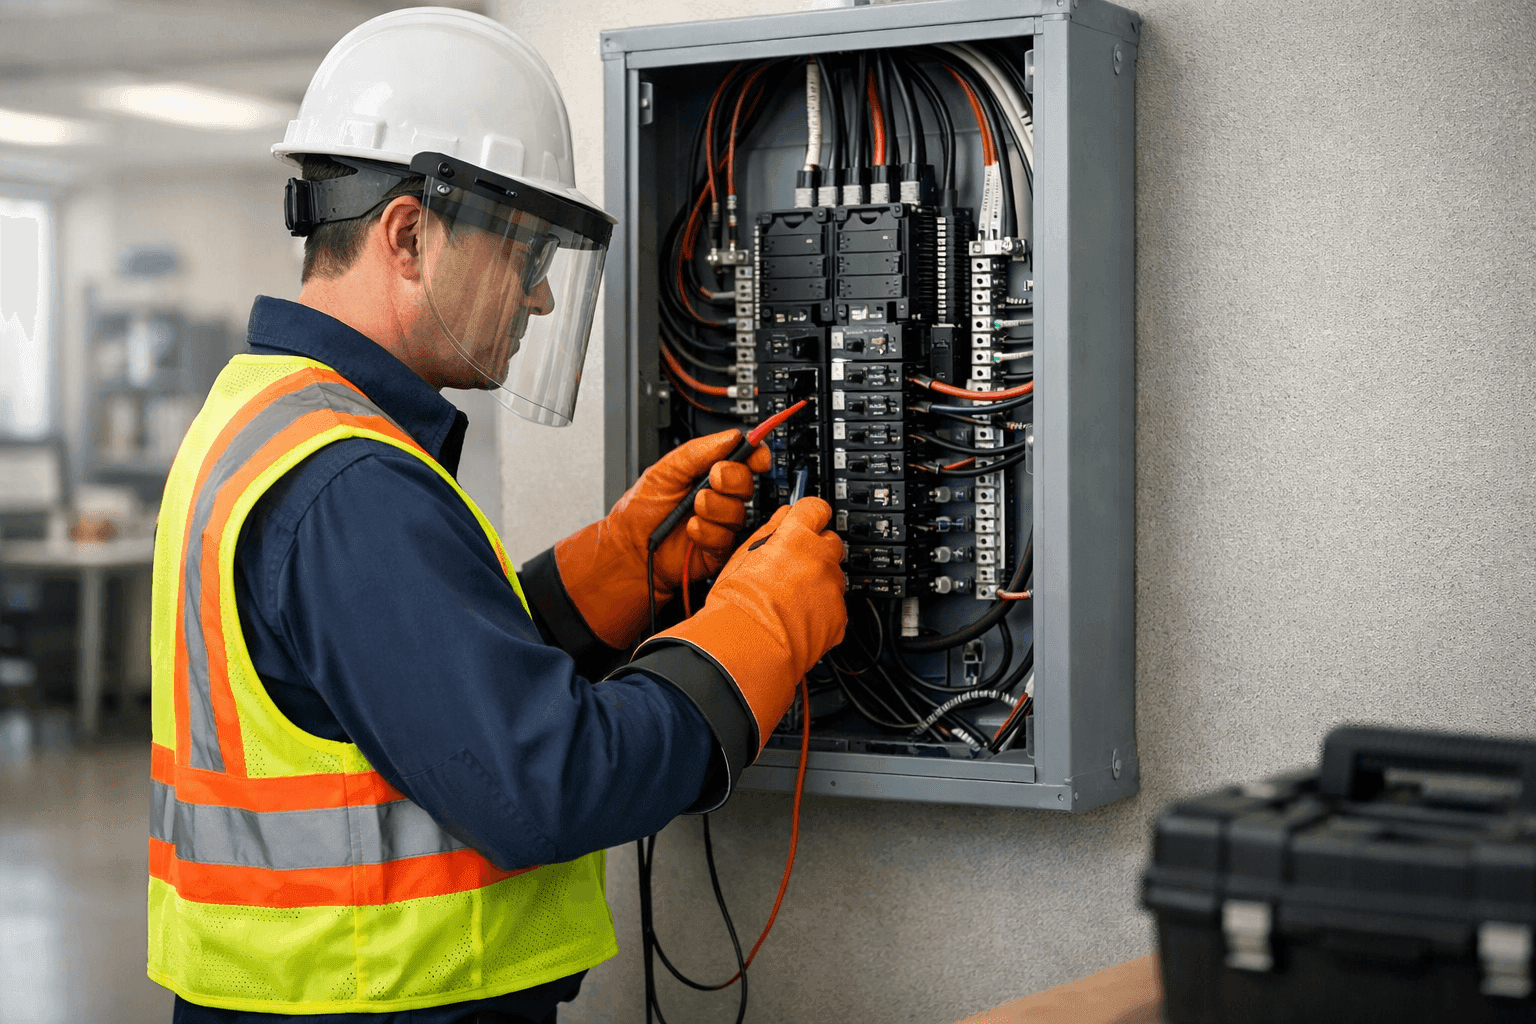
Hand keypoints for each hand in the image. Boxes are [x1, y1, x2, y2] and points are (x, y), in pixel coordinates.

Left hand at [553, 430, 771, 648]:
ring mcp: (720, 523)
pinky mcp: (719, 548)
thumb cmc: (641, 510)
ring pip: (738, 511)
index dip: (756, 456)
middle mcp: (718, 497)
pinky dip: (706, 532)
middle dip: (732, 479)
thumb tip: (731, 436)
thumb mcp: (664, 470)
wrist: (630, 548)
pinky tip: (691, 531)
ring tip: (693, 510)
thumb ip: (697, 451)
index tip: (757, 456)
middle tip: (712, 480)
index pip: (744, 460)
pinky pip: (727, 537)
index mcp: (708, 474)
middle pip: (747, 483)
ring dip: (714, 508)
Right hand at [646, 498, 847, 749]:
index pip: (816, 507)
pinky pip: (835, 607)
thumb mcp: (742, 556)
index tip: (807, 519)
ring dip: (818, 582)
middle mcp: (820, 557)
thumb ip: (768, 532)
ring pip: (833, 576)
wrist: (749, 647)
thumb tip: (781, 518)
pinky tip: (799, 619)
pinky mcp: (838, 617)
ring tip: (791, 599)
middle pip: (830, 541)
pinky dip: (822, 611)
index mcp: (795, 536)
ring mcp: (832, 588)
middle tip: (793, 566)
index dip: (809, 514)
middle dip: (816, 550)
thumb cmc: (737, 604)